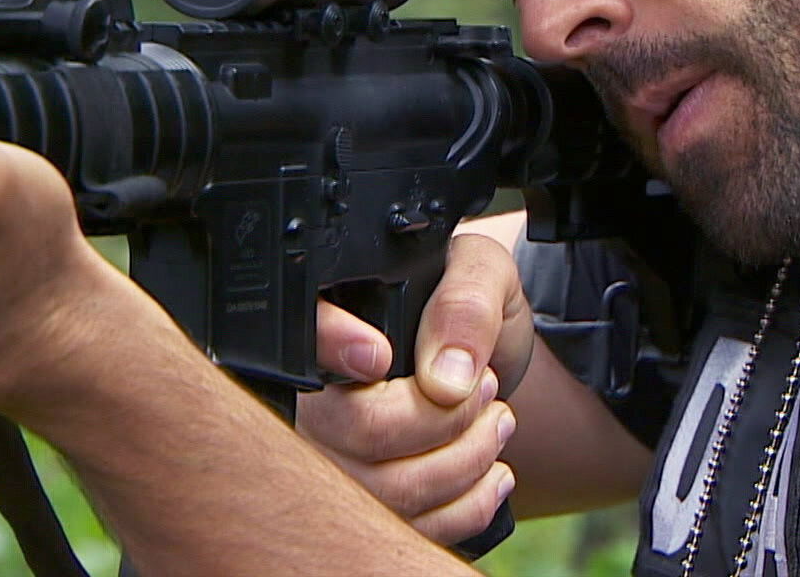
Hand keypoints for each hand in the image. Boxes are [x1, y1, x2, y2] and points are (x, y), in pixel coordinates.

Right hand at [297, 232, 532, 542]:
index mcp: (337, 319)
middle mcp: (317, 396)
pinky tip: (490, 472)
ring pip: (387, 491)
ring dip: (464, 462)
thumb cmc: (471, 309)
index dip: (332, 345)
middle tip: (484, 388)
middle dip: (444, 418)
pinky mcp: (367, 503)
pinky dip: (467, 505)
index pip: (302, 335)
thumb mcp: (482, 273)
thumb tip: (447, 377)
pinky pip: (409, 527)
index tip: (380, 356)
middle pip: (358, 430)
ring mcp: (334, 457)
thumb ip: (464, 305)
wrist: (487, 360)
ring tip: (496, 423)